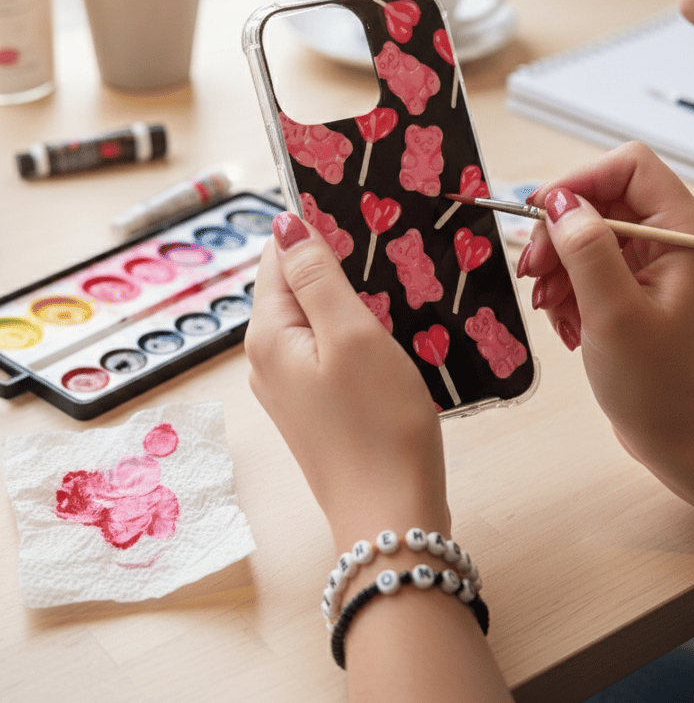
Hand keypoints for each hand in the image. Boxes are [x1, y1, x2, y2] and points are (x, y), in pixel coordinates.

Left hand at [245, 212, 449, 550]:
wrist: (390, 515)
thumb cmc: (377, 424)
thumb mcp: (351, 335)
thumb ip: (315, 276)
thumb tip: (283, 222)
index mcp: (267, 335)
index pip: (277, 256)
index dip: (313, 227)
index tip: (357, 209)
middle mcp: (267, 359)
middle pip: (294, 286)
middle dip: (334, 262)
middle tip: (386, 248)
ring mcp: (290, 386)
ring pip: (314, 318)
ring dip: (348, 298)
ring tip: (394, 284)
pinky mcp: (315, 406)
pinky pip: (327, 349)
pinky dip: (354, 331)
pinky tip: (388, 332)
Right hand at [519, 142, 693, 460]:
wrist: (686, 443)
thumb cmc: (664, 388)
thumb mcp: (614, 314)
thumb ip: (586, 249)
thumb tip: (556, 202)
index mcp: (686, 232)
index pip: (628, 166)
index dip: (579, 183)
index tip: (539, 216)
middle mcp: (675, 239)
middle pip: (602, 200)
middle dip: (559, 234)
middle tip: (533, 272)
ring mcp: (657, 264)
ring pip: (589, 234)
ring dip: (559, 266)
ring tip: (549, 307)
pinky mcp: (638, 288)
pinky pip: (590, 266)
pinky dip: (568, 289)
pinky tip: (566, 323)